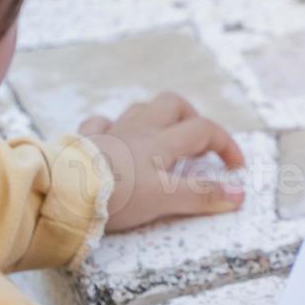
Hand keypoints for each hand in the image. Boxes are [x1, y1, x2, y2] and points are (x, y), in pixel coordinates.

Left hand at [79, 92, 246, 232]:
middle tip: (200, 144)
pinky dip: (113, 128)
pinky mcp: (85, 142)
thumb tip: (240, 195)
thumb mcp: (165, 199)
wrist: (64, 190)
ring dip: (157, 118)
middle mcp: (138, 130)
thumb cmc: (117, 194)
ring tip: (164, 139)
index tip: (236, 168)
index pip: (204, 130)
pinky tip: (115, 139)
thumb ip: (202, 196)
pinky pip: (100, 124)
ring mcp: (111, 133)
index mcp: (162, 141)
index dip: (226, 145)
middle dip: (192, 118)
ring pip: (139, 109)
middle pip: (172, 105)